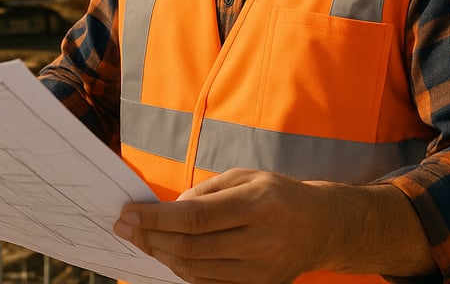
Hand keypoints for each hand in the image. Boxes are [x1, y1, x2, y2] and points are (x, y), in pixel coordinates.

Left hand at [113, 168, 333, 283]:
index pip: (195, 217)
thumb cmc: (279, 195)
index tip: (129, 213)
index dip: (157, 218)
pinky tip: (167, 253)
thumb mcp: (247, 176)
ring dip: (162, 254)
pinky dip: (183, 269)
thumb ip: (207, 190)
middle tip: (126, 227)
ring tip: (142, 239)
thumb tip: (169, 209)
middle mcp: (260, 241)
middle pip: (191, 247)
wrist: (323, 227)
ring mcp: (259, 270)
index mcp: (257, 205)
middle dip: (151, 237)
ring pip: (196, 269)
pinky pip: (208, 282)